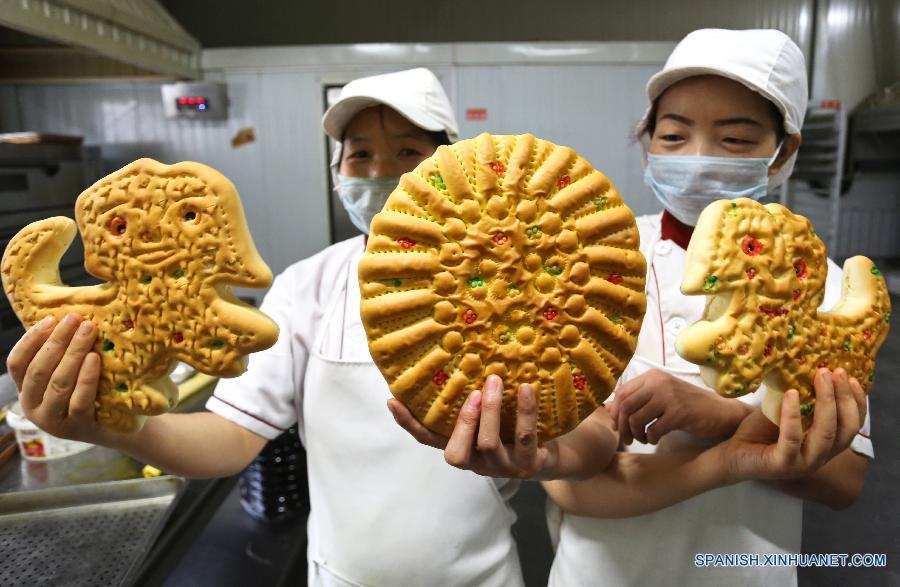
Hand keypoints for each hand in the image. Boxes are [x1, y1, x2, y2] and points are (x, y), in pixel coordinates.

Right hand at [6, 312, 107, 444]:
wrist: (117, 429)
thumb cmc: (92, 393)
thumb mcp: (69, 374)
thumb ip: (61, 353)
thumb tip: (70, 315)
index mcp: (26, 391)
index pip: (17, 363)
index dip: (31, 339)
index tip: (51, 318)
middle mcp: (33, 407)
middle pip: (39, 370)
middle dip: (57, 341)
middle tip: (77, 319)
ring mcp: (54, 421)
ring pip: (58, 383)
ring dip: (73, 353)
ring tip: (88, 331)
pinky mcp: (78, 428)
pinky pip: (80, 401)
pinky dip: (86, 378)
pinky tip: (94, 358)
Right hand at [388, 374, 560, 479]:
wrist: (552, 454)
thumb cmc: (514, 429)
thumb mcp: (491, 416)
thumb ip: (474, 399)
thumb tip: (460, 356)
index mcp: (463, 448)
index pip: (429, 440)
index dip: (410, 424)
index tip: (393, 401)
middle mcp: (477, 463)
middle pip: (455, 454)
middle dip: (463, 421)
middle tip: (473, 391)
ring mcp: (502, 468)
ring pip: (488, 444)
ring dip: (490, 410)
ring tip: (495, 381)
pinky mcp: (528, 465)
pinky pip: (525, 438)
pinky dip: (525, 412)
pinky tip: (527, 389)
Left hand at [608, 369, 751, 444]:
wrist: (720, 411)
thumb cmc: (688, 405)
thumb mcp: (661, 396)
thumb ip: (637, 399)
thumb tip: (607, 409)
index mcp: (652, 376)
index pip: (621, 393)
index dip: (615, 412)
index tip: (618, 426)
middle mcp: (659, 382)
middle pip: (625, 405)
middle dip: (621, 426)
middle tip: (626, 438)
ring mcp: (669, 396)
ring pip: (636, 418)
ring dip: (635, 434)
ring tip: (643, 439)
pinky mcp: (680, 412)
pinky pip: (653, 429)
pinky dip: (650, 438)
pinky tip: (655, 439)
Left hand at [722, 368, 866, 481]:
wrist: (733, 453)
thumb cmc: (761, 431)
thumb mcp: (786, 410)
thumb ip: (803, 398)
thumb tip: (813, 366)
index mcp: (826, 444)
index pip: (853, 425)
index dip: (857, 402)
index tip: (853, 378)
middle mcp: (821, 456)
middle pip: (846, 428)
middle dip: (844, 397)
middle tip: (835, 371)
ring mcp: (804, 463)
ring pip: (826, 434)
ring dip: (826, 402)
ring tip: (820, 377)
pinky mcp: (783, 465)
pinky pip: (792, 439)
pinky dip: (793, 415)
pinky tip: (791, 394)